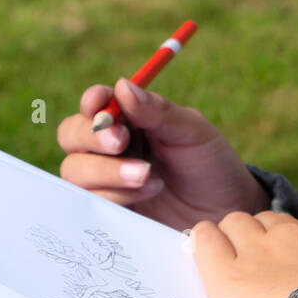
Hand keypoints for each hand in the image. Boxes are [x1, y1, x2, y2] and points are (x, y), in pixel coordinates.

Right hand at [56, 78, 267, 230]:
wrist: (225, 212)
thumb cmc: (210, 165)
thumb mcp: (192, 132)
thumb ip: (157, 111)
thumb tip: (122, 86)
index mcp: (130, 120)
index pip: (95, 104)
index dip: (92, 101)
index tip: (98, 104)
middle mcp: (110, 148)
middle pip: (72, 135)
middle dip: (93, 137)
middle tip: (122, 142)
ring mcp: (106, 180)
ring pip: (74, 170)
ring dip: (107, 171)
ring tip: (148, 175)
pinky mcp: (108, 210)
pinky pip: (87, 203)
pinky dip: (113, 196)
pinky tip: (147, 194)